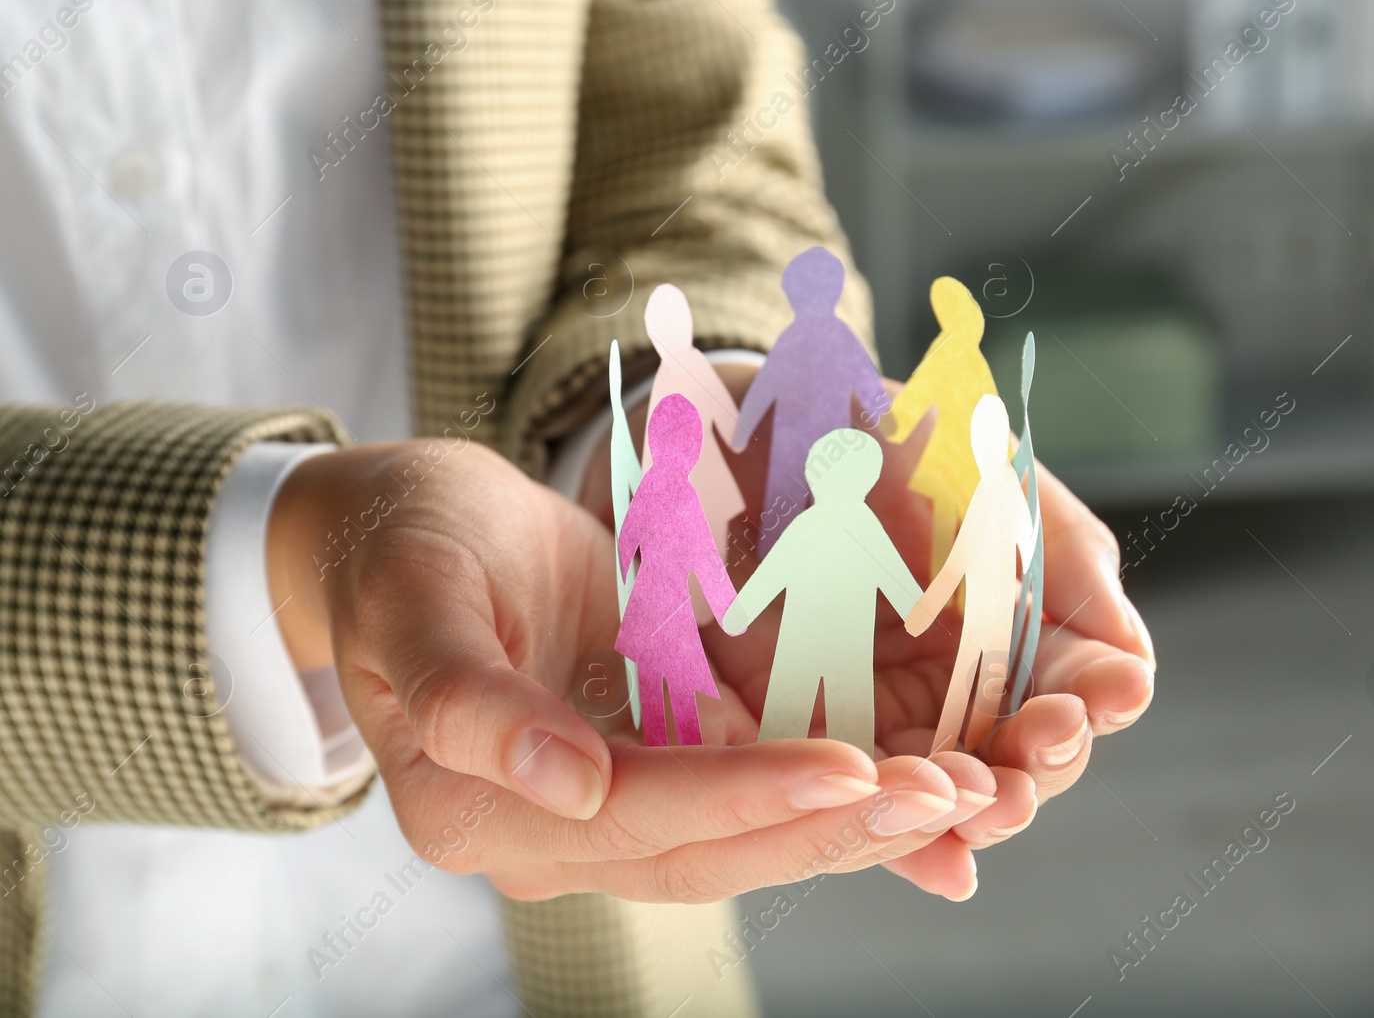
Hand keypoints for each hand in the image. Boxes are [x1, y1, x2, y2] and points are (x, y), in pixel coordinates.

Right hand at [268, 440, 976, 902]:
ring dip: (848, 823)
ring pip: (740, 837)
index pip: (637, 813)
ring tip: (959, 796)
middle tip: (953, 797)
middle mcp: (549, 833)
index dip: (745, 796)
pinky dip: (824, 791)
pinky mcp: (648, 765)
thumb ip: (470, 703)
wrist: (406, 535)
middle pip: (706, 850)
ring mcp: (603, 807)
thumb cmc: (401, 549)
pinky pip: (745, 794)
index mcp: (479, 810)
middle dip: (832, 827)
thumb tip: (571, 786)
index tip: (853, 766)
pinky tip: (908, 776)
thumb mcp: (418, 601)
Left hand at [581, 366, 1155, 899]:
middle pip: (1011, 757)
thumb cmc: (879, 440)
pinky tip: (943, 870)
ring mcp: (871, 720)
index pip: (1068, 686)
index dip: (1094, 695)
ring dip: (971, 808)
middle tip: (1044, 747)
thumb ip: (1065, 561)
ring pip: (938, 795)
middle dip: (1036, 762)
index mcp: (1004, 633)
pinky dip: (888, 837)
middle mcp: (946, 690)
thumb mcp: (988, 481)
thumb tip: (1135, 666)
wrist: (754, 417)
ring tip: (992, 801)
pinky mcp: (790, 734)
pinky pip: (841, 797)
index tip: (1112, 693)